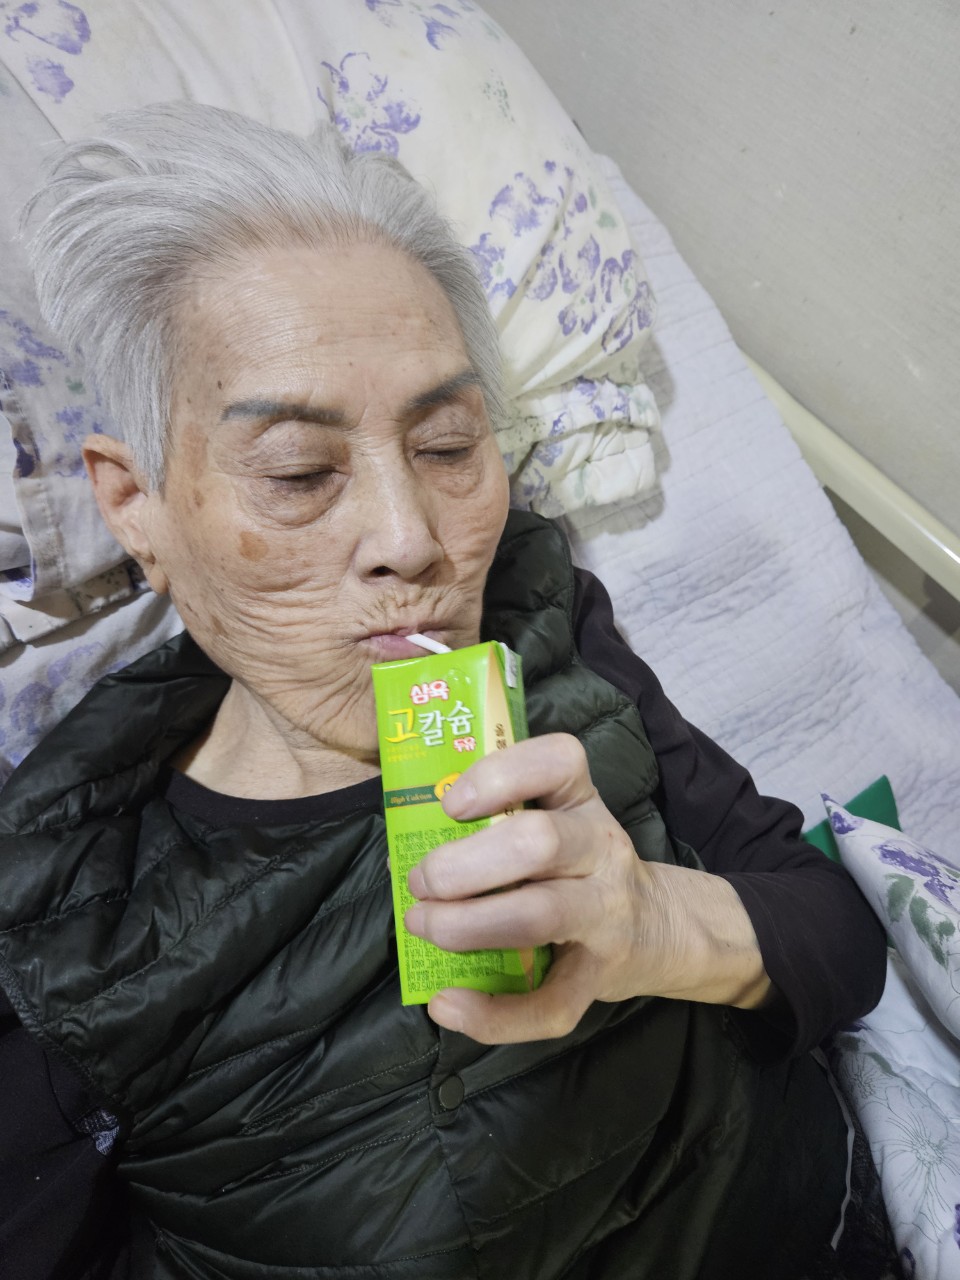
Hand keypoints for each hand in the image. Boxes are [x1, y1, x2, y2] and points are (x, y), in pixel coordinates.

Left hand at [404, 734, 772, 1043]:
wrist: (664, 929)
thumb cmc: (582, 867)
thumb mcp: (558, 823)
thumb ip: (497, 823)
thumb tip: (406, 846)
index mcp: (580, 801)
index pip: (558, 761)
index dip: (500, 776)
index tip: (453, 804)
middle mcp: (600, 848)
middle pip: (539, 842)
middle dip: (464, 864)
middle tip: (421, 882)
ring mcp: (606, 913)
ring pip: (541, 914)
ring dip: (468, 925)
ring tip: (424, 927)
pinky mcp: (600, 976)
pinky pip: (550, 1003)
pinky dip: (492, 1014)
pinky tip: (448, 1005)